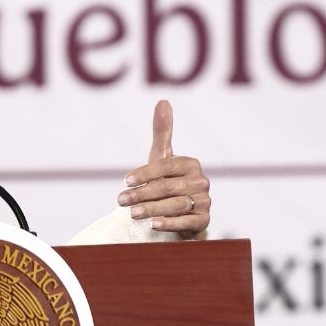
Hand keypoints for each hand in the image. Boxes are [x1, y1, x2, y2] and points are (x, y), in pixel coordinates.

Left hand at [117, 100, 210, 237]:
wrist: (178, 213)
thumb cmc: (166, 181)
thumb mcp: (162, 158)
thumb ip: (162, 132)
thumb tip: (163, 101)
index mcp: (190, 164)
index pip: (165, 166)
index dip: (144, 173)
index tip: (125, 181)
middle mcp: (201, 182)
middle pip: (168, 187)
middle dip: (142, 194)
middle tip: (121, 201)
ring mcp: (204, 202)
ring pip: (176, 204)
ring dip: (153, 208)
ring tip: (132, 213)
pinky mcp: (204, 221)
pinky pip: (187, 222)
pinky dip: (170, 223)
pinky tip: (153, 225)